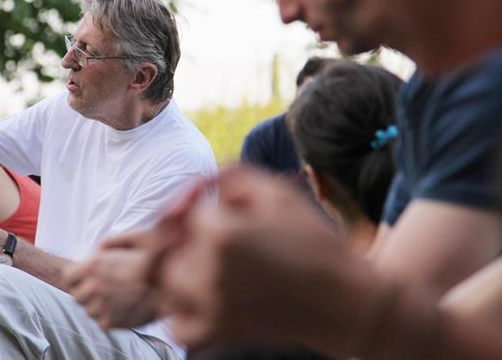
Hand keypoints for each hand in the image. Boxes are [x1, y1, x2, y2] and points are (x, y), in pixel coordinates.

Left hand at [64, 245, 157, 328]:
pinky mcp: (112, 322)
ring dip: (98, 306)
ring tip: (116, 299)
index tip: (86, 278)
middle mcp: (94, 285)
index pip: (67, 277)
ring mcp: (102, 305)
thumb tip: (99, 248)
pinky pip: (101, 322)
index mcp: (94, 264)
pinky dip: (110, 318)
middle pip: (76, 296)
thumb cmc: (157, 259)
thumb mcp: (135, 238)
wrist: (174, 286)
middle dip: (87, 293)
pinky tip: (123, 309)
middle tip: (104, 289)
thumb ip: (112, 242)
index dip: (76, 278)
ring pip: (88, 311)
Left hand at [158, 164, 347, 347]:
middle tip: (196, 228)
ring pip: (164, 283)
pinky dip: (180, 310)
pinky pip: (177, 324)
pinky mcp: (219, 332)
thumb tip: (200, 185)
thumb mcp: (276, 191)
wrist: (344, 301)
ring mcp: (210, 305)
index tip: (215, 198)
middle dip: (177, 232)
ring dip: (173, 267)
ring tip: (198, 257)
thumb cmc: (313, 240)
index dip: (197, 198)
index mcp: (221, 232)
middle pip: (164, 246)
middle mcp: (208, 270)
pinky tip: (201, 294)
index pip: (186, 209)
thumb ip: (230, 175)